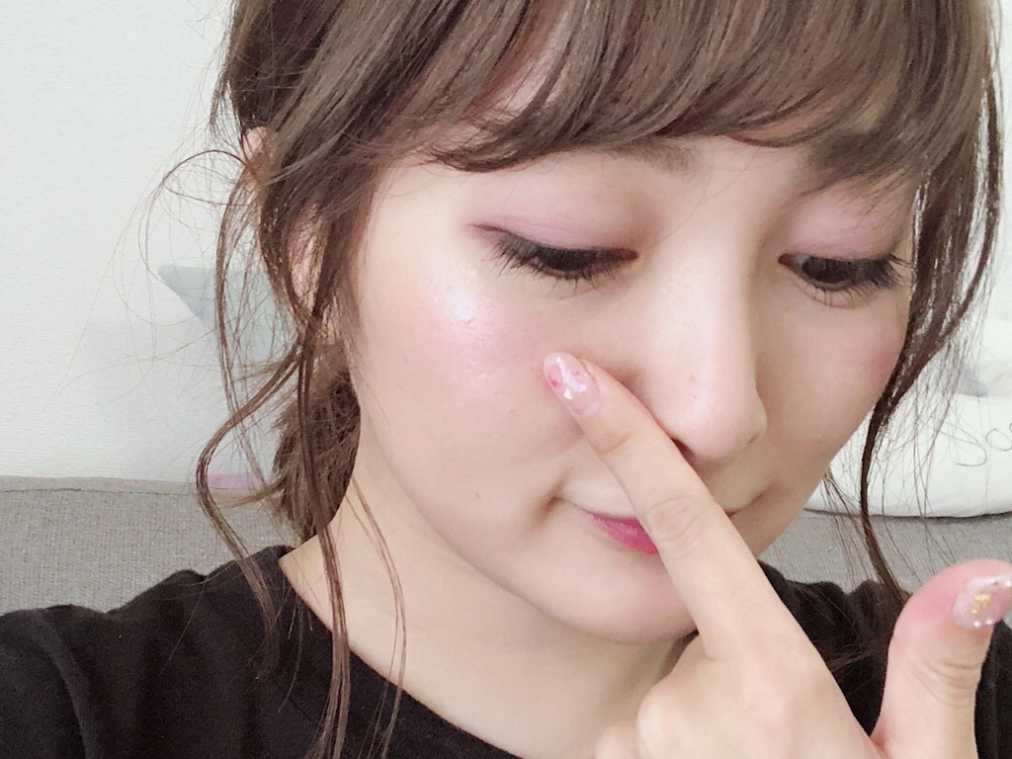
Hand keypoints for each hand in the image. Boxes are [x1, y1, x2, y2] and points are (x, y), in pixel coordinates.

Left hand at [542, 351, 1011, 758]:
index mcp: (767, 684)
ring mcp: (646, 743)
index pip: (685, 530)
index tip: (571, 378)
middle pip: (695, 615)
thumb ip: (938, 670)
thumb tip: (984, 576)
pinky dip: (688, 732)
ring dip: (714, 699)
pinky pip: (651, 720)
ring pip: (676, 672)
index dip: (628, 442)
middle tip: (783, 731)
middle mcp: (688, 706)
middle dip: (733, 647)